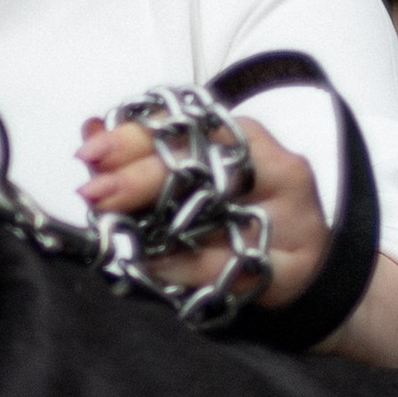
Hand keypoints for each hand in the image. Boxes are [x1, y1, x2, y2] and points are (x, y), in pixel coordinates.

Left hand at [74, 110, 397, 368]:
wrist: (308, 268)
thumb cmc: (244, 215)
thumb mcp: (203, 178)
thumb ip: (150, 155)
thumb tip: (89, 134)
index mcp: (252, 141)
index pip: (193, 126)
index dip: (139, 136)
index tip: (91, 149)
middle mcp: (278, 173)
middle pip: (208, 169)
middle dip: (142, 178)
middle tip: (94, 191)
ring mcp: (290, 222)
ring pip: (220, 220)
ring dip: (158, 227)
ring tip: (113, 228)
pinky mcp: (290, 269)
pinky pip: (227, 269)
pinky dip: (181, 267)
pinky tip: (148, 264)